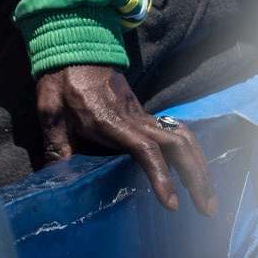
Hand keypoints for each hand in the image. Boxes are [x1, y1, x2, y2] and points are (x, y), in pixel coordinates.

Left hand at [36, 65, 216, 213]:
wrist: (72, 48)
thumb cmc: (60, 82)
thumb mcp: (50, 111)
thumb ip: (55, 145)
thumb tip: (53, 180)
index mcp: (110, 120)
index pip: (145, 149)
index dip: (160, 176)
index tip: (172, 203)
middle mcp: (133, 117)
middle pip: (177, 145)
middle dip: (196, 177)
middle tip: (207, 210)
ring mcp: (142, 114)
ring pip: (183, 137)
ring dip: (200, 166)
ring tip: (207, 197)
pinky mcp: (145, 113)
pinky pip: (176, 131)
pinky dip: (191, 152)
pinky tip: (196, 171)